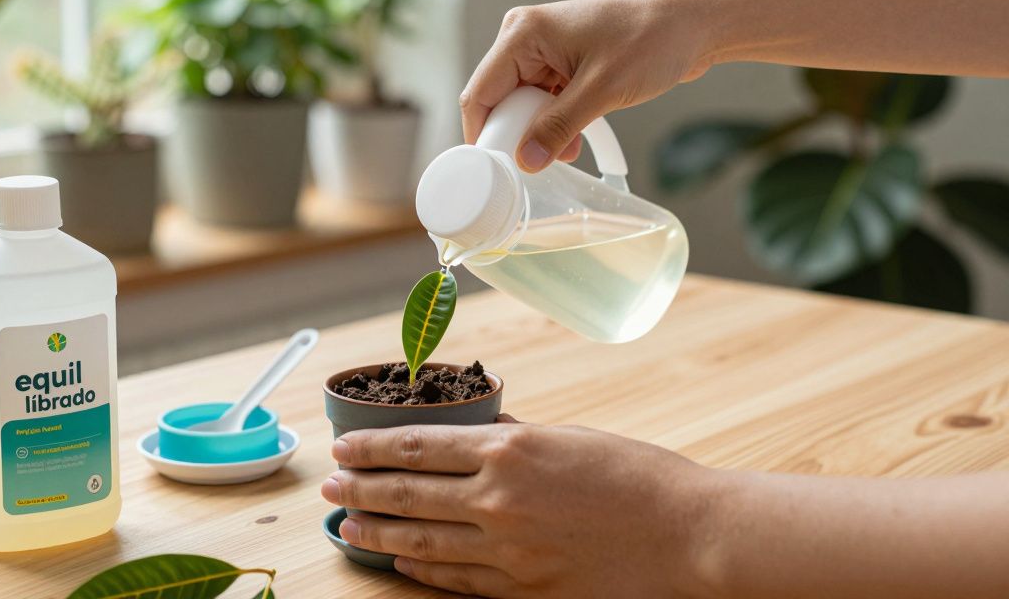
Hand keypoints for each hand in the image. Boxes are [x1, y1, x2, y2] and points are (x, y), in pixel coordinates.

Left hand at [320, 417, 720, 597]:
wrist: (687, 533)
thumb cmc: (635, 475)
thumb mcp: (567, 437)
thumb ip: (511, 439)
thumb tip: (471, 433)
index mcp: (509, 450)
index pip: (416, 445)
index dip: (371, 446)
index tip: (344, 446)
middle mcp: (499, 500)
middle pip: (408, 493)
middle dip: (361, 488)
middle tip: (329, 487)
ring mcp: (509, 551)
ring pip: (423, 540)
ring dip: (378, 531)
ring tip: (348, 525)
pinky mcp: (524, 590)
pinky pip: (458, 581)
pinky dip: (422, 570)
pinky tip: (400, 560)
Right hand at [460, 0, 712, 171]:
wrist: (693, 25)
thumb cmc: (651, 39)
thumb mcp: (602, 90)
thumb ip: (558, 127)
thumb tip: (526, 161)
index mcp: (524, 33)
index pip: (481, 92)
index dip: (483, 134)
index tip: (494, 170)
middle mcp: (526, 39)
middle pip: (498, 101)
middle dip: (517, 135)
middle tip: (538, 162)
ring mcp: (543, 52)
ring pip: (522, 106)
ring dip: (539, 132)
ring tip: (567, 149)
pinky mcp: (561, 64)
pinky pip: (543, 103)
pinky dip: (555, 124)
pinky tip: (574, 141)